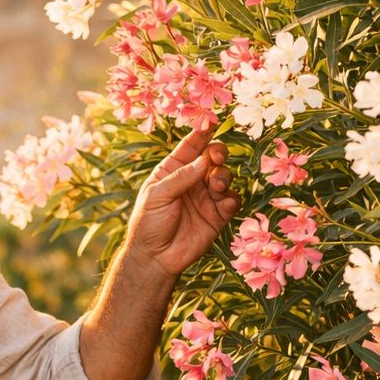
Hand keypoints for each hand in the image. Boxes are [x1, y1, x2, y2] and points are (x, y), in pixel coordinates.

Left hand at [125, 126, 241, 276]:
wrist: (155, 258)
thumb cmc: (148, 224)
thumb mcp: (157, 196)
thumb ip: (181, 177)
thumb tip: (205, 160)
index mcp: (173, 170)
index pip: (191, 146)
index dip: (202, 132)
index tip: (213, 120)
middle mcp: (192, 180)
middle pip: (212, 158)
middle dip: (217, 153)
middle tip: (216, 157)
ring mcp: (205, 198)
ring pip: (224, 177)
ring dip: (224, 177)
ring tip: (216, 185)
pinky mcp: (217, 216)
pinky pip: (231, 201)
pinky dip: (232, 199)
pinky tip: (225, 203)